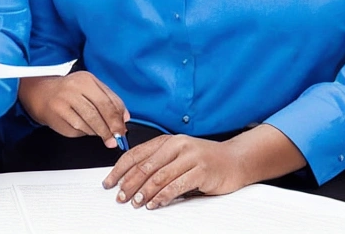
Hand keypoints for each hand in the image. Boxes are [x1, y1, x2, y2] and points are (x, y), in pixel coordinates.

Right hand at [18, 72, 129, 147]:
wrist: (41, 93)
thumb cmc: (70, 91)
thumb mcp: (90, 88)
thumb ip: (109, 99)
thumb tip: (124, 118)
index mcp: (86, 80)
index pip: (108, 101)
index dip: (118, 118)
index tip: (123, 128)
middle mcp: (73, 89)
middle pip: (98, 112)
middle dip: (110, 128)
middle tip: (116, 138)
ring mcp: (64, 102)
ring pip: (88, 123)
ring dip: (99, 133)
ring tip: (105, 137)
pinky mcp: (57, 115)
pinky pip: (77, 129)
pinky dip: (86, 132)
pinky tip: (87, 130)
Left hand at [103, 125, 306, 208]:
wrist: (235, 160)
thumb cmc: (205, 159)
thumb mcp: (178, 155)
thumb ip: (159, 162)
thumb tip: (130, 178)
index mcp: (167, 141)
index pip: (136, 154)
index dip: (120, 169)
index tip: (109, 182)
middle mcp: (177, 145)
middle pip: (145, 166)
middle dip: (129, 183)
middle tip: (120, 196)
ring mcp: (190, 157)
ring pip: (159, 176)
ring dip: (144, 192)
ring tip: (136, 202)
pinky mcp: (201, 171)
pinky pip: (176, 186)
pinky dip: (162, 196)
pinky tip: (155, 204)